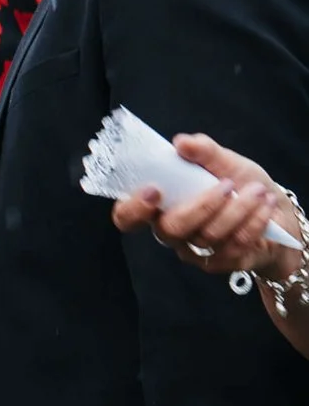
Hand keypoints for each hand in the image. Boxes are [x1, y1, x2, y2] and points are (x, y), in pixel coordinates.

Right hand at [111, 134, 299, 285]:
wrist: (277, 212)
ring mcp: (196, 251)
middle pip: (172, 229)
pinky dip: (254, 221)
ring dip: (238, 209)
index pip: (128, 217)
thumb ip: (204, 151)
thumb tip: (182, 142)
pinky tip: (264, 205)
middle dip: (203, 205)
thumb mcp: (226, 162)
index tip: (153, 190)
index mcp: (161, 206)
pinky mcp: (222, 263)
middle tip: (228, 184)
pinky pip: (234, 245)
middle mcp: (173, 232)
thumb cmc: (242, 185)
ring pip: (209, 236)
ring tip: (257, 190)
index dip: (133, 208)